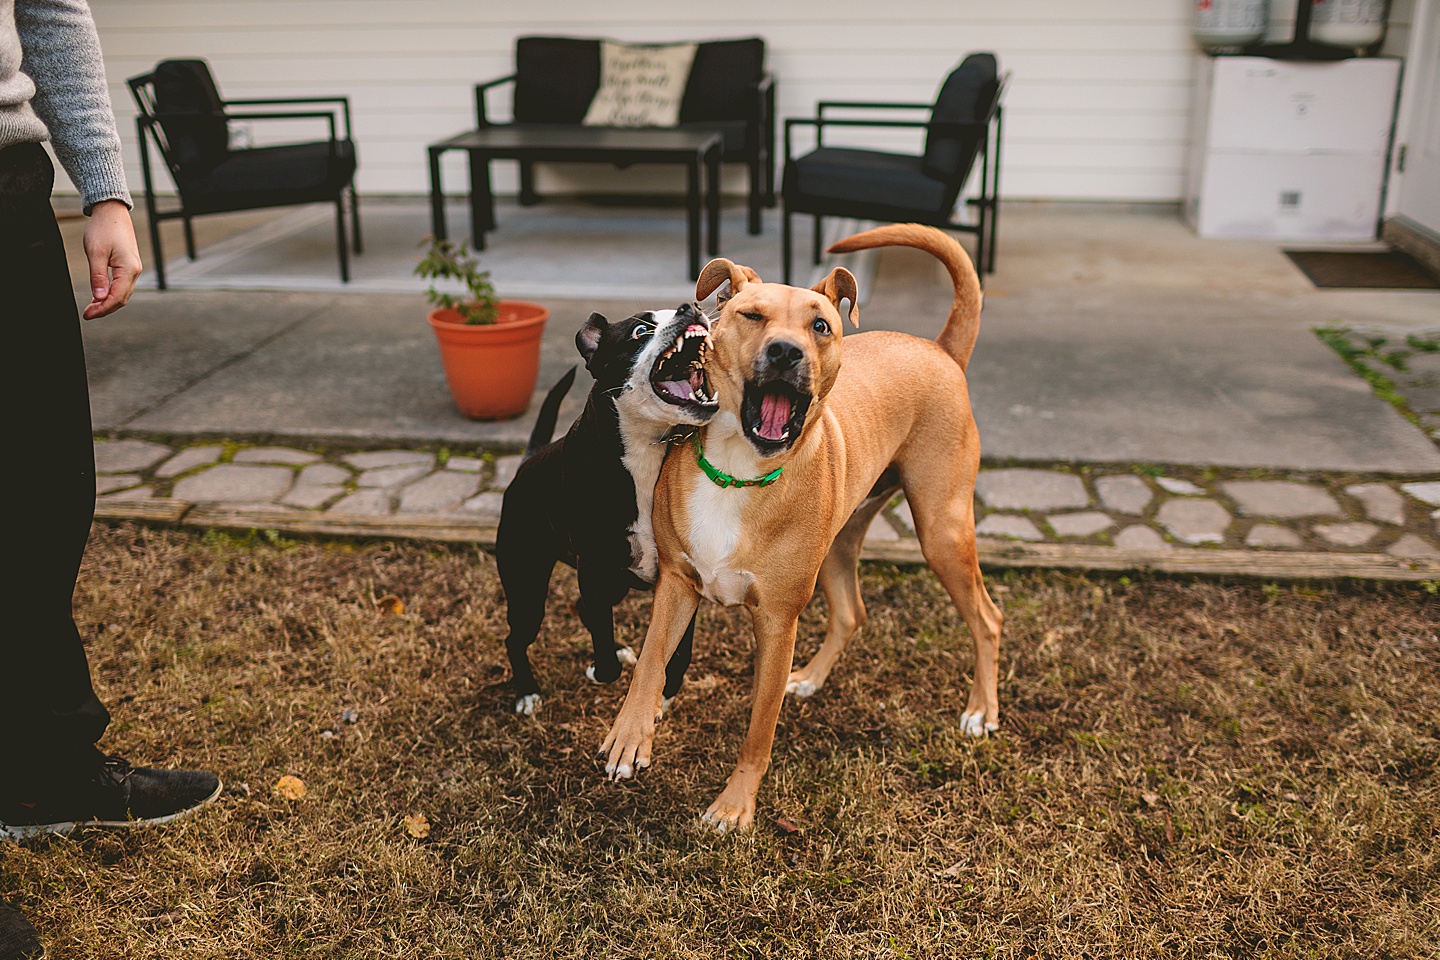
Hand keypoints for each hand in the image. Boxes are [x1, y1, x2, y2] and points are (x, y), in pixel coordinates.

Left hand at [81, 200, 141, 318]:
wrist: (112, 212)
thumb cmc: (103, 229)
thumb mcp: (96, 253)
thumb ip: (98, 276)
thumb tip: (100, 297)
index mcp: (128, 269)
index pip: (116, 297)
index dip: (102, 309)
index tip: (87, 314)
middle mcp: (135, 271)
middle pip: (122, 299)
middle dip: (105, 309)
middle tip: (87, 313)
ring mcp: (133, 269)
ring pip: (123, 294)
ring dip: (108, 302)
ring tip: (91, 306)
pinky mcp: (129, 266)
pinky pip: (122, 286)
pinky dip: (112, 294)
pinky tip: (100, 295)